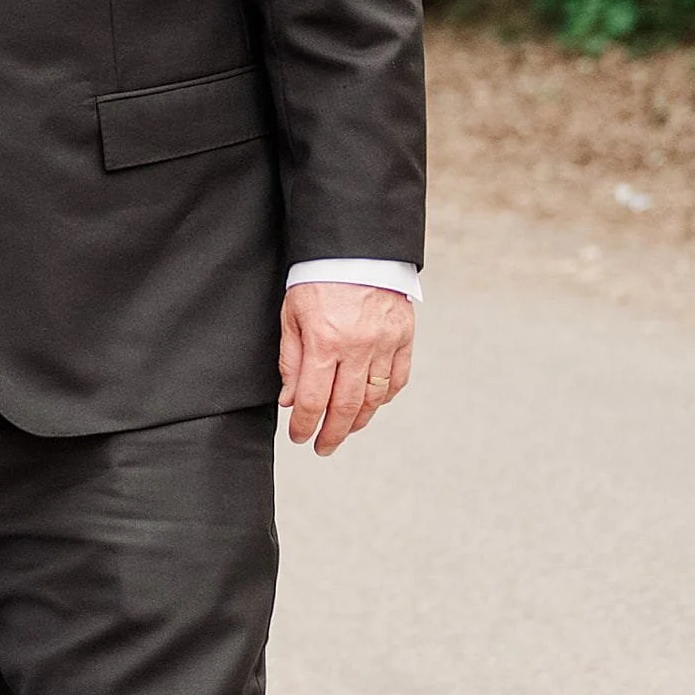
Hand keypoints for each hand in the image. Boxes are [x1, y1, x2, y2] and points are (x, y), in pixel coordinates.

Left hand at [278, 282, 414, 454]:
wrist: (356, 247)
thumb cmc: (317, 279)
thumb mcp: (292, 316)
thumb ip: (291, 360)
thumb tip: (290, 401)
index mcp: (324, 341)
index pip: (314, 400)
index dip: (306, 425)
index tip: (300, 438)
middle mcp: (358, 346)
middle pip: (347, 406)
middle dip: (333, 433)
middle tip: (322, 447)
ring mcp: (385, 342)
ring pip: (375, 397)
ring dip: (359, 421)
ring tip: (345, 430)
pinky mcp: (404, 336)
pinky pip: (398, 378)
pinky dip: (385, 397)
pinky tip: (371, 406)